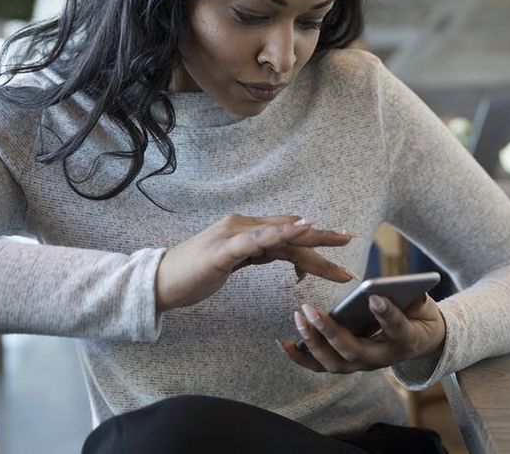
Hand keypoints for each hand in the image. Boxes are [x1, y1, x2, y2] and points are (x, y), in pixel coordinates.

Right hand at [155, 214, 354, 311]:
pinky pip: (255, 241)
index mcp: (247, 231)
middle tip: (351, 239)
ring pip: (279, 235)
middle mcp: (242, 226)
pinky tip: (297, 232)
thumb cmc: (195, 274)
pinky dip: (278, 234)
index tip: (342, 241)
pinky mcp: (223, 250)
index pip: (288, 233)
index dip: (316, 237)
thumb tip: (286, 256)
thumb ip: (258, 254)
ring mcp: (232, 235)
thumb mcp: (234, 263)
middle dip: (322, 238)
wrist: (158, 283)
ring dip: (309, 239)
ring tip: (334, 239)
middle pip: (290, 232)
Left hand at [278, 293, 445, 372]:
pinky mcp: (345, 365)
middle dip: (330, 331)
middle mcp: (380, 359)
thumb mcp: (424, 306)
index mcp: (404, 341)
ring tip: (299, 318)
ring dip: (312, 342)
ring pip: (333, 362)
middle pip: (353, 351)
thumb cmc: (418, 317)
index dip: (386, 314)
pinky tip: (283, 342)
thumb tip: (411, 291)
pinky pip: (320, 365)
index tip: (374, 297)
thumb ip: (417, 299)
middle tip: (311, 309)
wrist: (418, 341)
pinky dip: (300, 356)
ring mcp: (361, 365)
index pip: (396, 329)